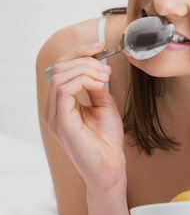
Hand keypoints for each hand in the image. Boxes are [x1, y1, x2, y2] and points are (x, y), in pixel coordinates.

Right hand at [43, 43, 125, 188]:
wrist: (111, 166)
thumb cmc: (107, 140)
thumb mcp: (104, 104)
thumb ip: (96, 85)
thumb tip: (97, 66)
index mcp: (60, 103)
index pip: (61, 67)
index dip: (80, 53)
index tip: (101, 48)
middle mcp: (52, 108)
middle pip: (59, 67)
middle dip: (85, 60)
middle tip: (107, 71)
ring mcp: (54, 115)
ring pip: (61, 75)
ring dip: (86, 70)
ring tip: (105, 79)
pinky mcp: (61, 122)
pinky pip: (64, 89)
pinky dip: (84, 81)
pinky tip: (99, 87)